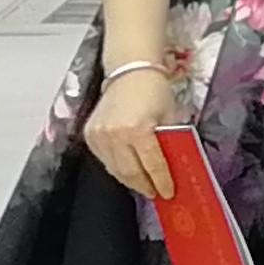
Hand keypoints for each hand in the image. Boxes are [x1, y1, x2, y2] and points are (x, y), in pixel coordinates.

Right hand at [81, 64, 176, 200]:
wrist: (130, 71)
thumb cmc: (155, 90)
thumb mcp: (170, 116)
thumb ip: (169, 141)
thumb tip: (173, 166)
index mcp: (138, 130)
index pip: (152, 165)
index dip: (161, 181)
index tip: (168, 193)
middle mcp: (115, 135)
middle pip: (130, 172)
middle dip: (144, 185)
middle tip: (155, 193)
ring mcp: (99, 136)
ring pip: (115, 169)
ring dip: (130, 180)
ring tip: (143, 185)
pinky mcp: (90, 135)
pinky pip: (104, 160)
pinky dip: (117, 168)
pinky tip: (128, 171)